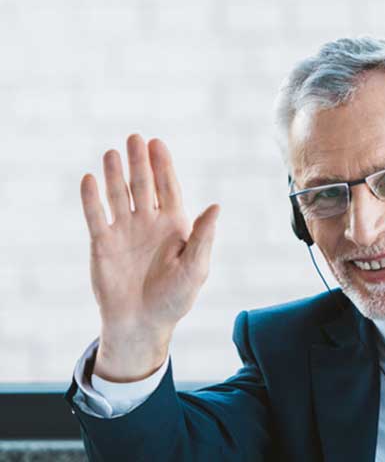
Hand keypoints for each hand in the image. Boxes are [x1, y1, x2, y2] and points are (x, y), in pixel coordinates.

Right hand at [79, 135, 219, 380]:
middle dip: (139, 162)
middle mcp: (149, 223)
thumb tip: (217, 206)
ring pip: (118, 195)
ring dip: (115, 174)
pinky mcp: (102, 243)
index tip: (157, 144)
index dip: (163, 166)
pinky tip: (90, 179)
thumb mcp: (195, 268)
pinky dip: (92, 198)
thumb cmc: (175, 298)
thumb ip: (203, 237)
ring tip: (112, 153)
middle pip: (143, 185)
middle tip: (135, 138)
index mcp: (175, 226)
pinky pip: (96, 215)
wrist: (142, 323)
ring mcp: (125, 231)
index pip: (168, 188)